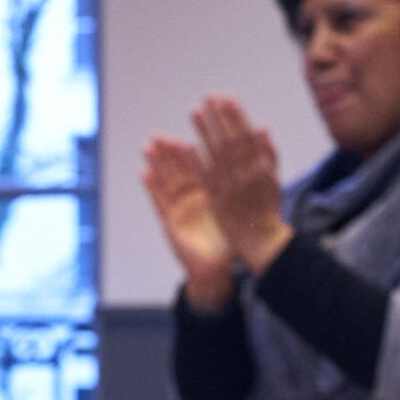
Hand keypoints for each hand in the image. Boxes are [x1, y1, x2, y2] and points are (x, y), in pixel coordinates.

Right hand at [141, 134, 236, 308]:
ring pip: (165, 182)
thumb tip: (255, 165)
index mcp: (207, 194)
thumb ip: (239, 188)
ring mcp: (179, 210)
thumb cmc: (226, 240)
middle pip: (177, 171)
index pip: (197, 166)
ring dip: (156, 164)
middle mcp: (190, 200)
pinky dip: (152, 187)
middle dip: (168, 152)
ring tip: (148, 146)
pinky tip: (144, 172)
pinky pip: (160, 202)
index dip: (191, 149)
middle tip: (159, 133)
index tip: (187, 131)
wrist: (216, 268)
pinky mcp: (170, 223)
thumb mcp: (234, 210)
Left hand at [190, 96, 291, 273]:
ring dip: (204, 131)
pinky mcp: (216, 199)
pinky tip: (185, 144)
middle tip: (208, 97)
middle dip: (218, 117)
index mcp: (259, 166)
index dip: (234, 115)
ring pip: (214, 154)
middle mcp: (244, 173)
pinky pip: (204, 177)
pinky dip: (195, 161)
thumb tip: (262, 126)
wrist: (261, 240)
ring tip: (194, 111)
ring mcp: (229, 185)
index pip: (245, 135)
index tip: (225, 98)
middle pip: (228, 139)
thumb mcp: (273, 179)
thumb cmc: (267, 208)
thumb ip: (268, 153)